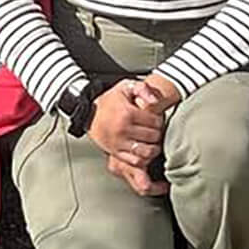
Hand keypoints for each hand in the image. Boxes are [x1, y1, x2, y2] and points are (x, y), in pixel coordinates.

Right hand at [90, 78, 171, 196]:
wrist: (89, 113)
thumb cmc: (110, 101)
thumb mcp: (125, 87)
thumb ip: (142, 88)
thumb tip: (154, 101)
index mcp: (127, 114)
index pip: (155, 122)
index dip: (159, 119)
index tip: (155, 118)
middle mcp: (123, 130)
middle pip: (153, 137)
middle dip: (157, 133)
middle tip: (155, 129)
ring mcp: (119, 143)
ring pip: (147, 152)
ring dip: (154, 148)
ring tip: (152, 142)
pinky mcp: (116, 152)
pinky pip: (135, 161)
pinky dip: (144, 159)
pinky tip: (144, 152)